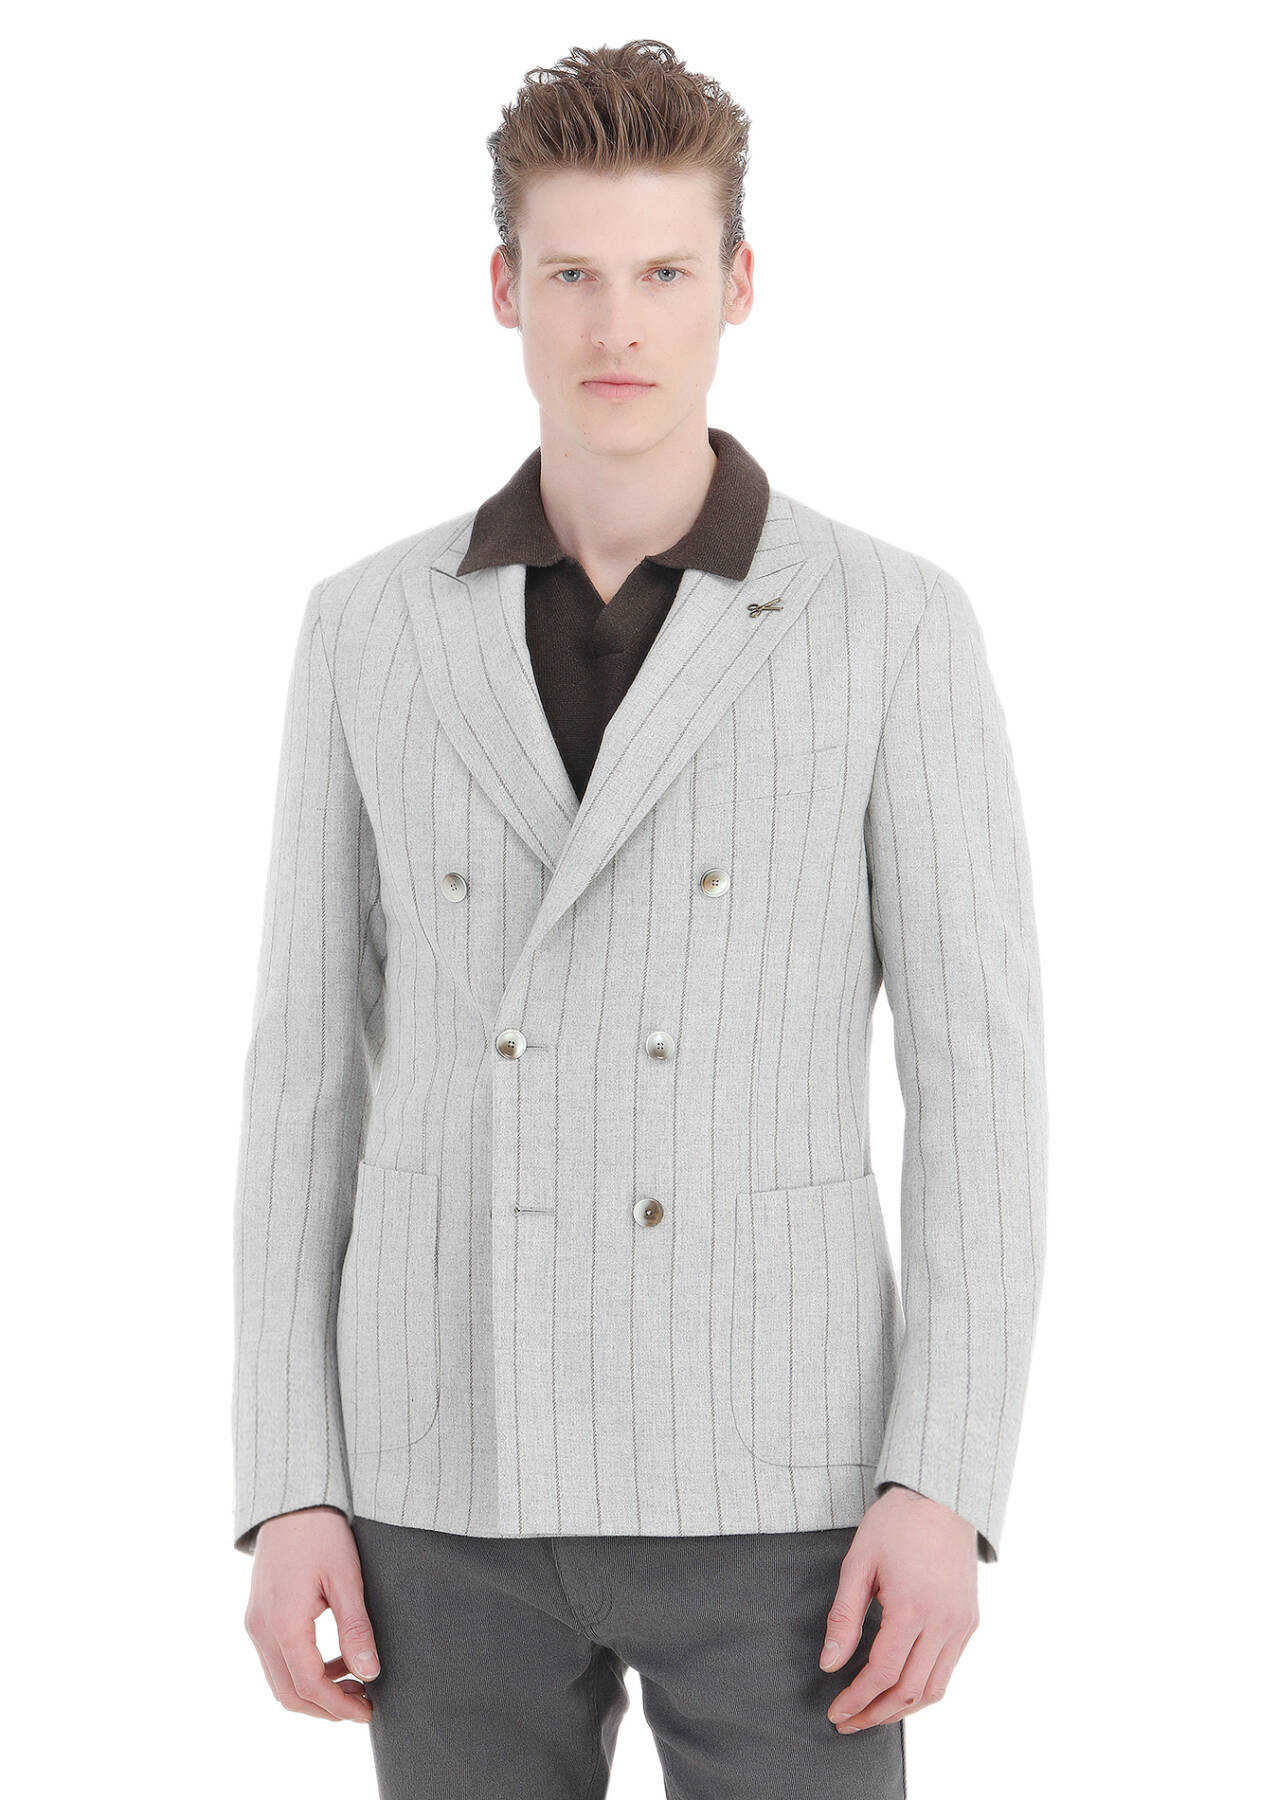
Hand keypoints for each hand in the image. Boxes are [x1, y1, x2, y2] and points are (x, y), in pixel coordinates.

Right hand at [243, 1506, 380, 1721]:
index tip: (368, 1711)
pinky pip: (276, 1660)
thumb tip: (369, 1673)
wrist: (291, 1500)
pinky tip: (333, 1660)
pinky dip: (302, 1671)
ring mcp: (255, 1624)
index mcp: (283, 1623)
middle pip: (288, 1693)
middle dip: (326, 1708)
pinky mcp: (258, 1616)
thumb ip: (356, 1629)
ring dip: (314, 1691)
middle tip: (363, 1704)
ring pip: (279, 1681)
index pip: (309, 1686)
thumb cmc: (321, 1533)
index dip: (339, 1706)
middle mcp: (261, 1630)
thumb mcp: (346, 1578)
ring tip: (354, 1681)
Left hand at [819, 1486, 978, 1730]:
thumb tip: (829, 1662)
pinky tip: (898, 1689)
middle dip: (875, 1714)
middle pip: (909, 1691)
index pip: (883, 1672)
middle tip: (846, 1722)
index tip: (835, 1712)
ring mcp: (961, 1625)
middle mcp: (943, 1622)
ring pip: (933, 1690)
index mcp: (912, 1606)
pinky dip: (922, 1689)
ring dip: (901, 1710)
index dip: (857, 1699)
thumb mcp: (859, 1562)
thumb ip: (844, 1616)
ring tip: (871, 1714)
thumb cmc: (895, 1524)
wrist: (941, 1497)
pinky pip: (947, 1671)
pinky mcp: (969, 1622)